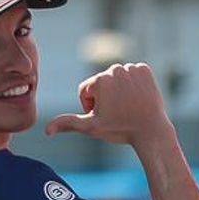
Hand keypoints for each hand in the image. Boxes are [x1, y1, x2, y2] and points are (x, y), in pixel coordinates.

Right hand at [46, 63, 172, 148]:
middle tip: (117, 112)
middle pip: (101, 83)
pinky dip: (132, 85)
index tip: (104, 116)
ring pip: (116, 79)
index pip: (86, 90)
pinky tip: (136, 98)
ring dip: (118, 91)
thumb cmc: (120, 129)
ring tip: (127, 106)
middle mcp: (115, 69)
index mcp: (100, 80)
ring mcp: (132, 69)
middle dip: (104, 98)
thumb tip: (46, 130)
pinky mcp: (145, 70)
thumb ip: (68, 123)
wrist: (151, 130)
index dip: (90, 106)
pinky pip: (132, 75)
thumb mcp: (91, 127)